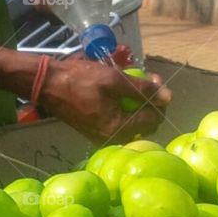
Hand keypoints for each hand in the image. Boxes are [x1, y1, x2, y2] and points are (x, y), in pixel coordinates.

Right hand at [39, 59, 172, 142]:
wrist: (48, 84)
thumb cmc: (80, 79)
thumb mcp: (114, 79)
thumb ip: (142, 90)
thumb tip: (169, 97)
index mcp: (118, 129)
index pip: (154, 119)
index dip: (159, 99)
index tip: (154, 78)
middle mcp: (112, 138)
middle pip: (146, 124)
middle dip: (152, 102)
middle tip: (147, 79)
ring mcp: (104, 136)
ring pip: (134, 124)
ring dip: (140, 104)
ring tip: (135, 83)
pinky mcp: (97, 131)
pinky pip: (121, 123)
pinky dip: (126, 109)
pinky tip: (122, 92)